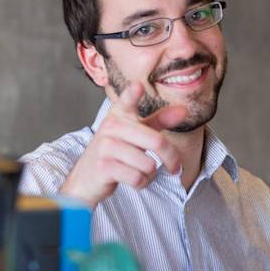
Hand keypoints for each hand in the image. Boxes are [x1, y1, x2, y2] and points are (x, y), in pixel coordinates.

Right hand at [60, 82, 186, 206]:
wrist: (86, 178)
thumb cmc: (116, 152)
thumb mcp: (135, 133)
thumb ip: (158, 121)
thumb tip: (183, 110)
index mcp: (119, 115)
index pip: (126, 102)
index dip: (132, 94)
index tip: (138, 86)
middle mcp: (111, 127)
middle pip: (156, 141)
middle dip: (171, 158)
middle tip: (175, 167)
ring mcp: (105, 147)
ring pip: (148, 164)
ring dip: (150, 175)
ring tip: (140, 172)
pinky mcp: (104, 167)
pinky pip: (137, 178)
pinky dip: (142, 183)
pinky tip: (134, 180)